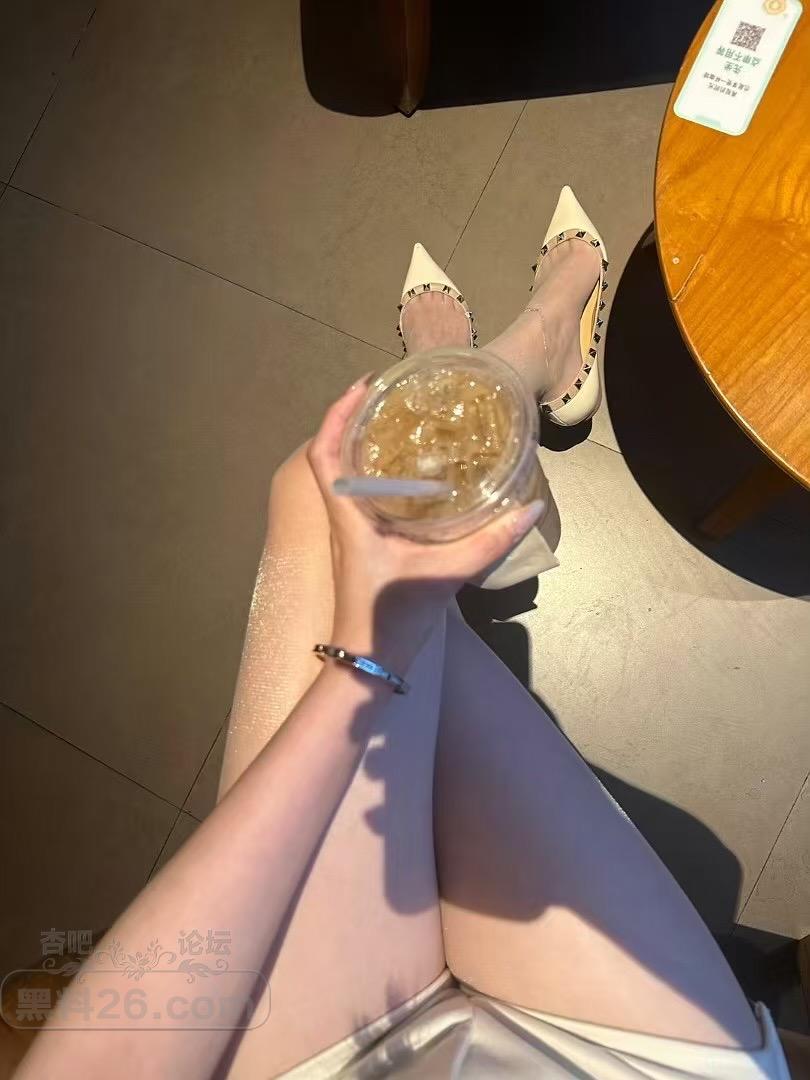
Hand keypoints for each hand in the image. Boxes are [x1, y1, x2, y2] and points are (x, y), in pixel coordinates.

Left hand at [306, 376, 544, 673]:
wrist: (369, 663)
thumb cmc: (391, 616)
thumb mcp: (444, 576)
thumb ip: (488, 542)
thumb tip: (528, 508)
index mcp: (349, 516)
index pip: (325, 454)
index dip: (336, 414)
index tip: (363, 387)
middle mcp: (343, 518)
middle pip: (334, 456)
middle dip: (354, 420)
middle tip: (391, 397)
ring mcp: (350, 533)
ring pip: (346, 475)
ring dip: (363, 445)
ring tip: (400, 423)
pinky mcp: (362, 546)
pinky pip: (362, 496)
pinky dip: (378, 474)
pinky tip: (411, 473)